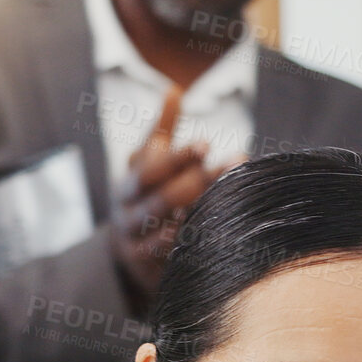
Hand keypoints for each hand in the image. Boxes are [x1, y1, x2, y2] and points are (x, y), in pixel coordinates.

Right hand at [109, 94, 237, 302]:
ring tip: (235, 193)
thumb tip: (174, 89)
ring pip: (169, 229)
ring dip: (202, 211)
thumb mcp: (147, 164)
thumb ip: (161, 131)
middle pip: (161, 199)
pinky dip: (193, 244)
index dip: (176, 157)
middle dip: (197, 181)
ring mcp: (138, 246)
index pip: (149, 169)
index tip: (207, 143)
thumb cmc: (146, 196)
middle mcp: (128, 216)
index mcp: (127, 187)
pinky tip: (218, 230)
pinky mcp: (151, 271)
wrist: (126, 254)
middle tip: (233, 163)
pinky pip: (173, 258)